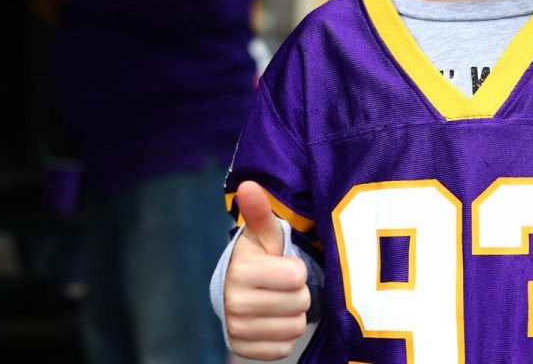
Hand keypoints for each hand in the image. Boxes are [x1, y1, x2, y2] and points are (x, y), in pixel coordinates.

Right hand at [224, 181, 309, 360]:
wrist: (238, 289)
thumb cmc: (261, 257)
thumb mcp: (265, 233)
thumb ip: (260, 211)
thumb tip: (249, 185)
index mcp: (241, 271)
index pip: (297, 276)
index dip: (297, 270)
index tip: (284, 265)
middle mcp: (233, 303)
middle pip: (299, 304)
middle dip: (298, 294)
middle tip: (283, 286)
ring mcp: (236, 329)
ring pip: (294, 328)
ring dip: (293, 315)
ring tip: (279, 302)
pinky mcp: (242, 350)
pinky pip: (282, 349)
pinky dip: (283, 337)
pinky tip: (273, 320)